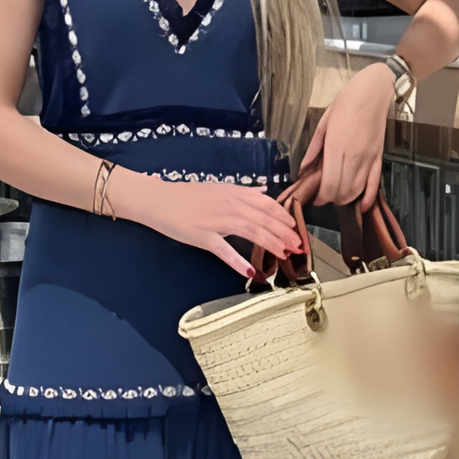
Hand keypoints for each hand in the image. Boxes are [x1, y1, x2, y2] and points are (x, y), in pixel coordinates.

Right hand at [113, 175, 300, 276]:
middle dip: (284, 233)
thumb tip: (261, 192)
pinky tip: (251, 270)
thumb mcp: (218, 188)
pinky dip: (238, 260)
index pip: (266, 204)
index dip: (284, 217)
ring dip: (270, 244)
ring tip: (285, 255)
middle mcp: (229, 204)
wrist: (159, 200)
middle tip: (299, 246)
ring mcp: (216, 220)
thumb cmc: (187, 197)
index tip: (296, 229)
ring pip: (250, 231)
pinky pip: (224, 250)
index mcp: (234, 193)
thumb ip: (242, 192)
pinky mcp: (202, 236)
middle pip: (263, 219)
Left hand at [299, 61, 393, 206]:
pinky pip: (375, 184)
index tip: (314, 197)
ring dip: (346, 199)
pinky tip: (361, 205)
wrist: (374, 90)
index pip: (329, 185)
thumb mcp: (323, 122)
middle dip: (330, 198)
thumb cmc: (347, 101)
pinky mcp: (379, 157)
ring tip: (337, 196)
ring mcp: (368, 158)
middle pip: (342, 192)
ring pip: (357, 191)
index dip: (320, 197)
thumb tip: (303, 170)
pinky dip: (368, 198)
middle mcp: (353, 156)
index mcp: (336, 147)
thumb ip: (313, 149)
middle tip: (323, 195)